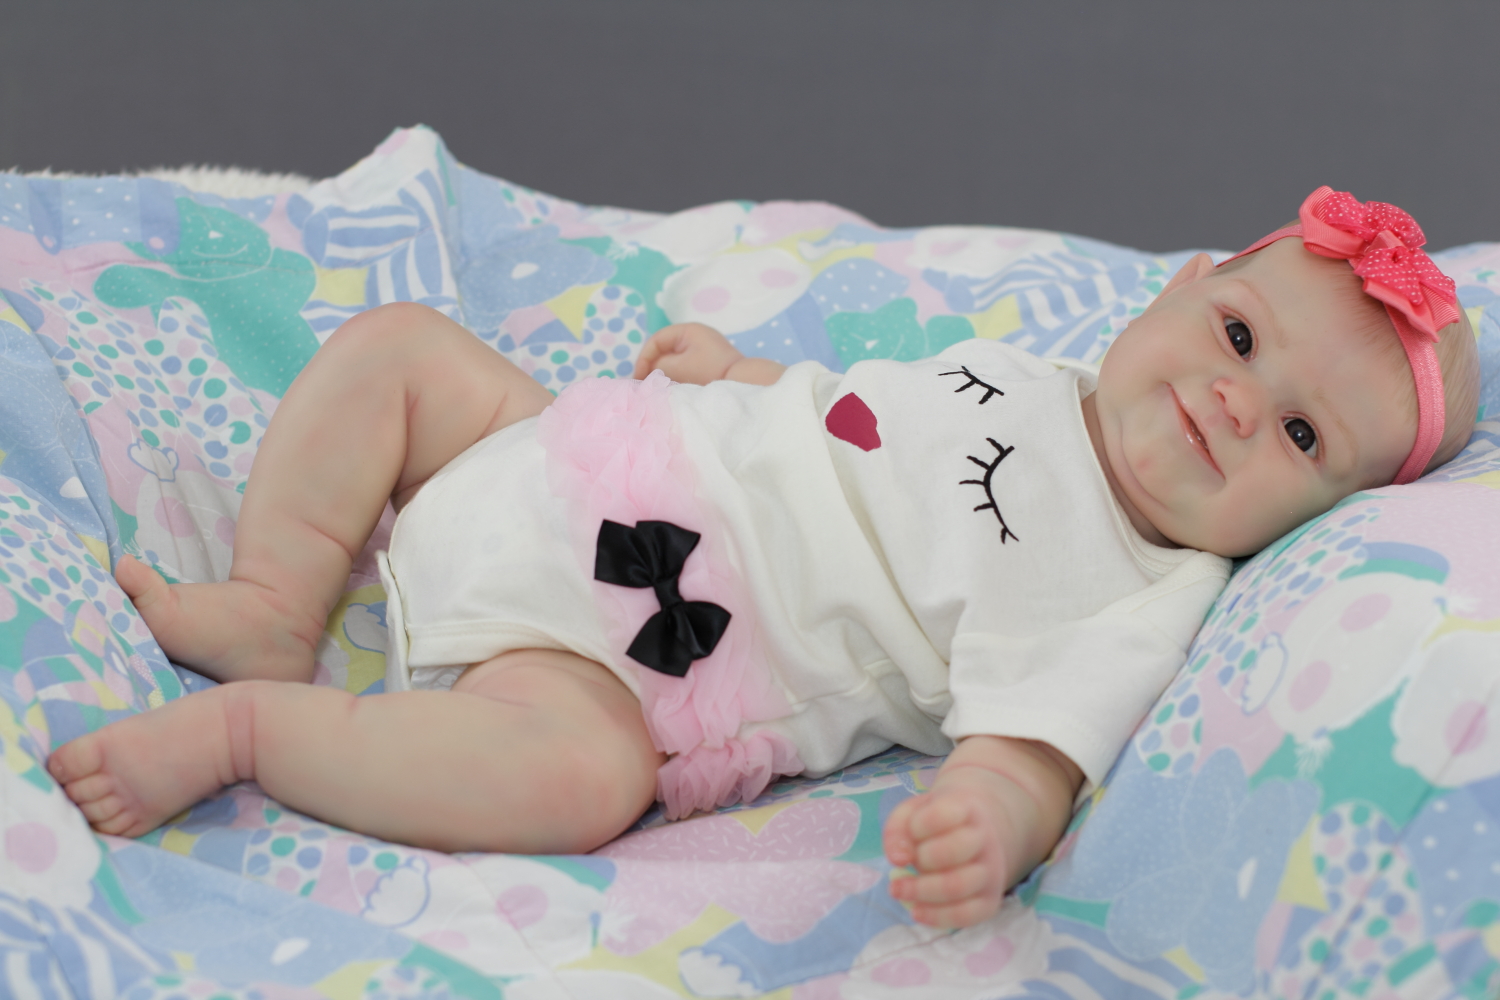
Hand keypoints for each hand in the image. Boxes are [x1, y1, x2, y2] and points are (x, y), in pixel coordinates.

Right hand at [635, 323, 743, 384]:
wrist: (743, 384)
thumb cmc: (711, 372)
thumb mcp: (678, 368)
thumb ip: (658, 366)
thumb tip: (648, 373)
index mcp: (688, 331)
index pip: (656, 340)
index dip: (644, 358)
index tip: (639, 378)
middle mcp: (695, 337)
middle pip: (663, 350)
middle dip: (652, 367)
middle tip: (645, 385)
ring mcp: (702, 351)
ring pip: (673, 361)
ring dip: (663, 374)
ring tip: (657, 389)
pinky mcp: (707, 365)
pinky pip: (684, 368)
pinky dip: (675, 378)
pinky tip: (672, 390)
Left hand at [882, 736, 1082, 927]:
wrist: (973, 834)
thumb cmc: (935, 824)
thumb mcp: (911, 813)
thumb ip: (897, 830)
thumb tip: (898, 860)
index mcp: (966, 808)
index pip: (942, 814)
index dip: (917, 826)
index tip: (910, 831)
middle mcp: (985, 839)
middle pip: (952, 851)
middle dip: (919, 861)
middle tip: (899, 869)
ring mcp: (992, 871)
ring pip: (958, 886)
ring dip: (920, 891)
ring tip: (897, 890)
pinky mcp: (990, 900)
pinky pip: (966, 915)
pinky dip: (936, 917)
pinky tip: (915, 911)